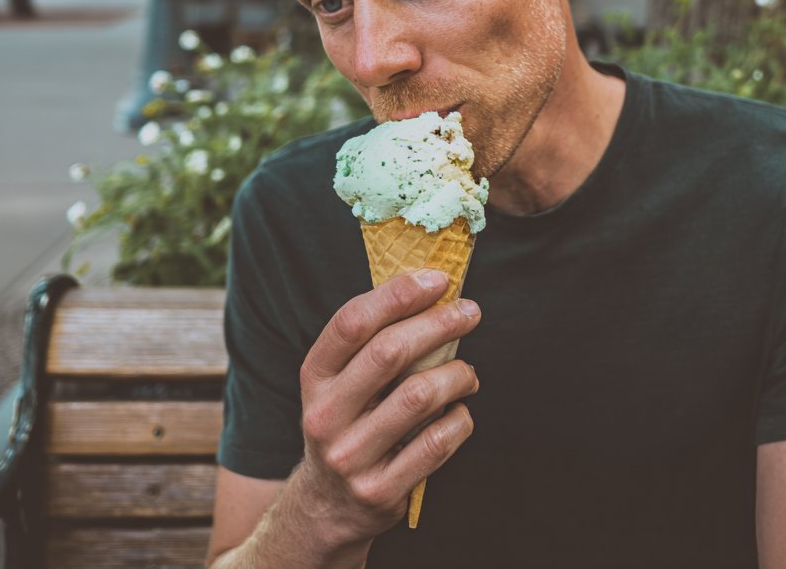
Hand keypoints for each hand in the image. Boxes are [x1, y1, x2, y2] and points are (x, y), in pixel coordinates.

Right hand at [297, 269, 480, 547]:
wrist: (326, 506)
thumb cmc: (349, 421)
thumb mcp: (341, 381)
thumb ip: (374, 339)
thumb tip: (432, 287)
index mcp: (315, 377)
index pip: (353, 322)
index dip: (398, 294)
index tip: (438, 280)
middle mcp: (325, 415)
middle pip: (389, 352)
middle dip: (439, 323)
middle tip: (470, 313)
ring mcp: (350, 456)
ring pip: (419, 396)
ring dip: (457, 374)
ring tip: (468, 374)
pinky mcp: (379, 491)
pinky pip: (436, 443)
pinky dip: (460, 420)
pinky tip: (460, 413)